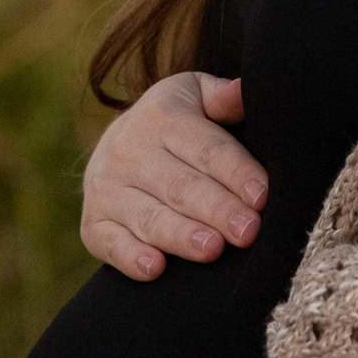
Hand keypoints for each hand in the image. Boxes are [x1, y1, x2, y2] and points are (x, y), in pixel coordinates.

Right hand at [79, 71, 266, 281]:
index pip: (206, 148)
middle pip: (180, 186)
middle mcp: (129, 151)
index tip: (263, 197)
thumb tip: (245, 89)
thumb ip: (223, 97)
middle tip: (247, 231)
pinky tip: (154, 268)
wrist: (117, 142)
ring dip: (180, 235)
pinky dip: (130, 257)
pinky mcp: (93, 224)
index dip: (236, 173)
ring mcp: (107, 189)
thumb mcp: (197, 97)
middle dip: (216, 209)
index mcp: (161, 117)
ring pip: (149, 217)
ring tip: (211, 249)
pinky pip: (111, 243)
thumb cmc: (177, 123)